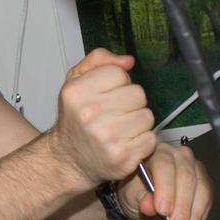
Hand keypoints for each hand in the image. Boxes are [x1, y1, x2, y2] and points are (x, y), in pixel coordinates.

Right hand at [51, 48, 156, 188]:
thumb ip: (99, 60)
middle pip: (137, 93)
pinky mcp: (122, 157)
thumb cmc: (76, 119)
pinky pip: (150, 139)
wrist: (69, 159)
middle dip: (130, 102)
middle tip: (115, 113)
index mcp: (77, 92)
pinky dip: (142, 142)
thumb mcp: (75, 81)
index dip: (117, 83)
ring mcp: (107, 137)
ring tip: (120, 128)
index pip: (119, 73)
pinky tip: (125, 143)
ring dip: (138, 122)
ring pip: (147, 116)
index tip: (107, 95)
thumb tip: (128, 61)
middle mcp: (90, 114)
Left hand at [118, 143, 211, 219]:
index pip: (163, 165)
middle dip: (182, 205)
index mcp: (155, 152)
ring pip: (201, 187)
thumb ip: (139, 199)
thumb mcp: (131, 196)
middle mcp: (177, 155)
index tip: (162, 210)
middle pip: (186, 177)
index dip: (165, 189)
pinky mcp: (204, 180)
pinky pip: (208, 197)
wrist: (143, 196)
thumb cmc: (135, 191)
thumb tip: (148, 205)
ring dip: (193, 214)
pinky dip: (200, 216)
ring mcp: (193, 166)